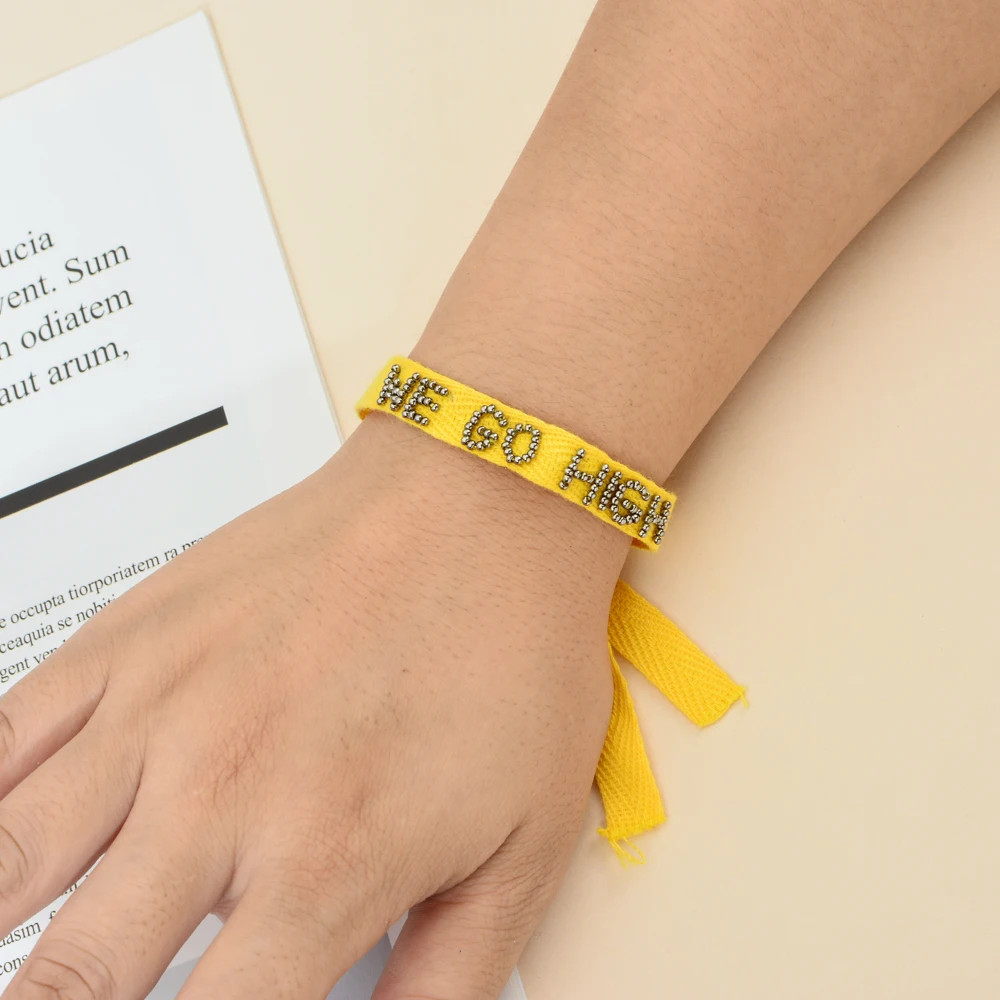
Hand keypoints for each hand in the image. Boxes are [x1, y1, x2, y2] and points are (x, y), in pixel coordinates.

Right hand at [0, 414, 626, 999]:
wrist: (483, 504)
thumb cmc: (509, 646)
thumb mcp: (524, 842)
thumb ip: (449, 978)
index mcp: (325, 863)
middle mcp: (222, 795)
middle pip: (73, 983)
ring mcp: (162, 710)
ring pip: (9, 863)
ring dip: (0, 928)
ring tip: (19, 951)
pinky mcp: (135, 640)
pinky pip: (6, 734)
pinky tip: (0, 838)